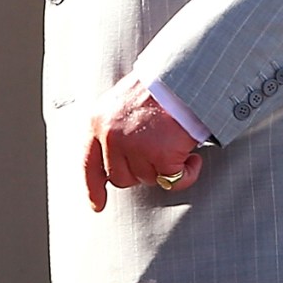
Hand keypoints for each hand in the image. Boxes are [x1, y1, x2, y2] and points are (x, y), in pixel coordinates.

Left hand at [83, 75, 203, 211]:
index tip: (97, 205)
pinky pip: (174, 182)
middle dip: (140, 170)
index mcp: (98, 122)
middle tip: (158, 150)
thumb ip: (113, 130)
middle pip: (120, 178)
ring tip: (175, 142)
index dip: (93, 188)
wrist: (185, 77)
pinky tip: (193, 158)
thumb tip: (115, 165)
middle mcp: (111, 136)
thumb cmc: (160, 87)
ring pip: (148, 179)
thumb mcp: (121, 103)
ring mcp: (135, 147)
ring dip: (165, 168)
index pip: (89, 163)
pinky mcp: (160, 155)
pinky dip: (188, 174)